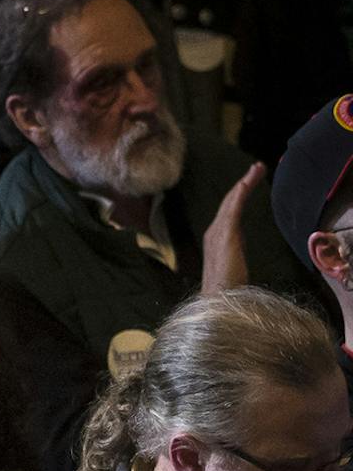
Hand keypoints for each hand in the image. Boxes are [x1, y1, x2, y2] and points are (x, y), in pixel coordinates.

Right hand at [201, 162, 262, 295]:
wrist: (217, 303)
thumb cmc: (226, 293)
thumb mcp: (234, 272)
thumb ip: (235, 259)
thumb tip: (237, 259)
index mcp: (217, 241)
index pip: (230, 213)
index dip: (240, 196)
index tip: (251, 182)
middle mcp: (213, 234)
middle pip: (230, 203)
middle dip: (243, 184)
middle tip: (257, 167)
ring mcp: (217, 234)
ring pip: (231, 202)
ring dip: (244, 184)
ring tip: (256, 169)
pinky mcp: (225, 235)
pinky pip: (233, 210)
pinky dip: (239, 194)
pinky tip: (246, 183)